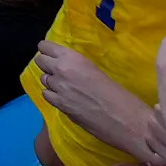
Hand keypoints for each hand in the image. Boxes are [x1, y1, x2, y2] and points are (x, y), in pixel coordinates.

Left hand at [34, 40, 165, 165]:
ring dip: (51, 82)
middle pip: (40, 61)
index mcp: (73, 58)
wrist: (125, 119)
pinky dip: (53, 96)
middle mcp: (61, 70)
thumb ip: (76, 66)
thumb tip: (65, 67)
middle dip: (47, 65)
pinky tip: (65, 99)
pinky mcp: (59, 106)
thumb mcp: (95, 70)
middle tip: (58, 71)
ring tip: (66, 87)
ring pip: (43, 79)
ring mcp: (58, 89)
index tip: (52, 54)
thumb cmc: (118, 93)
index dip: (47, 51)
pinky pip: (47, 95)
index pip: (45, 46)